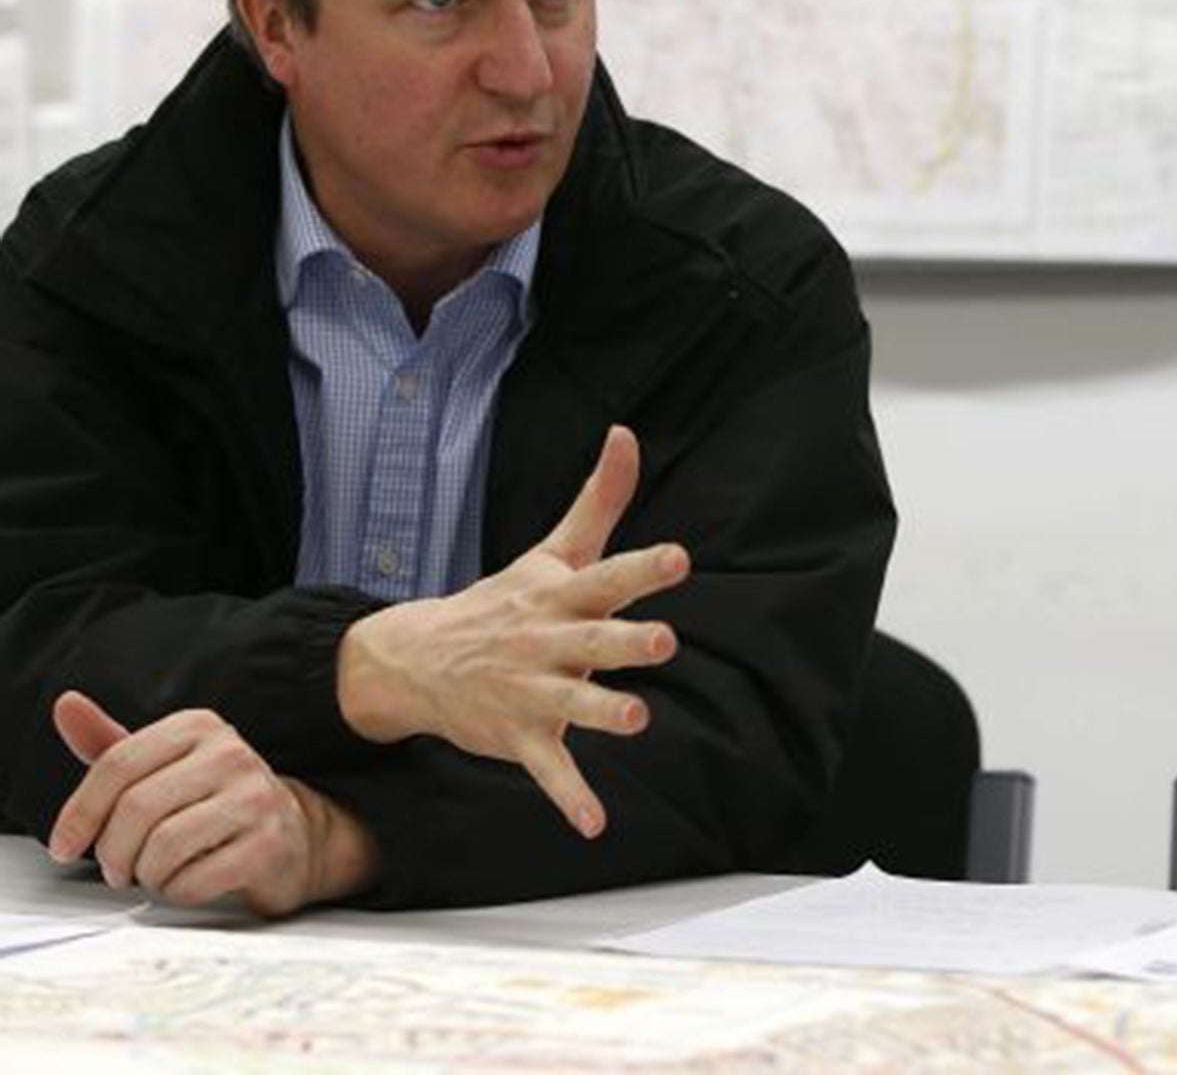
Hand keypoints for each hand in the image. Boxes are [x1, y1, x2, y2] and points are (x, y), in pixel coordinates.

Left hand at [45, 691, 376, 915]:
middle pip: (135, 809)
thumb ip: (111, 744)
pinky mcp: (268, 844)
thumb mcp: (163, 767)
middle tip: (117, 868)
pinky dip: (177, 892)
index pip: (117, 764)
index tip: (65, 845)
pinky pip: (192, 880)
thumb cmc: (215, 801)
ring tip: (157, 872)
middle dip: (112, 852)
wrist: (293, 833)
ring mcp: (255, 797)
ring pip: (161, 847)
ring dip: (146, 874)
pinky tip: (189, 880)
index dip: (79, 812)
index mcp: (198, 726)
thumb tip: (66, 706)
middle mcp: (231, 753)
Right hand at [336, 425, 688, 837]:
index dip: (643, 568)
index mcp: (561, 597)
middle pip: (593, 641)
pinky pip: (549, 770)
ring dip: (602, 714)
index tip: (678, 558)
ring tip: (636, 721)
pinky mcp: (520, 737)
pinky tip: (595, 824)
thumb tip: (626, 432)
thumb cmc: (507, 601)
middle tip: (663, 643)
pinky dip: (570, 798)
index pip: (607, 577)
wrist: (417, 660)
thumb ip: (599, 498)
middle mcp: (548, 643)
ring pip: (572, 705)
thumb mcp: (553, 550)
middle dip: (626, 643)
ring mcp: (531, 692)